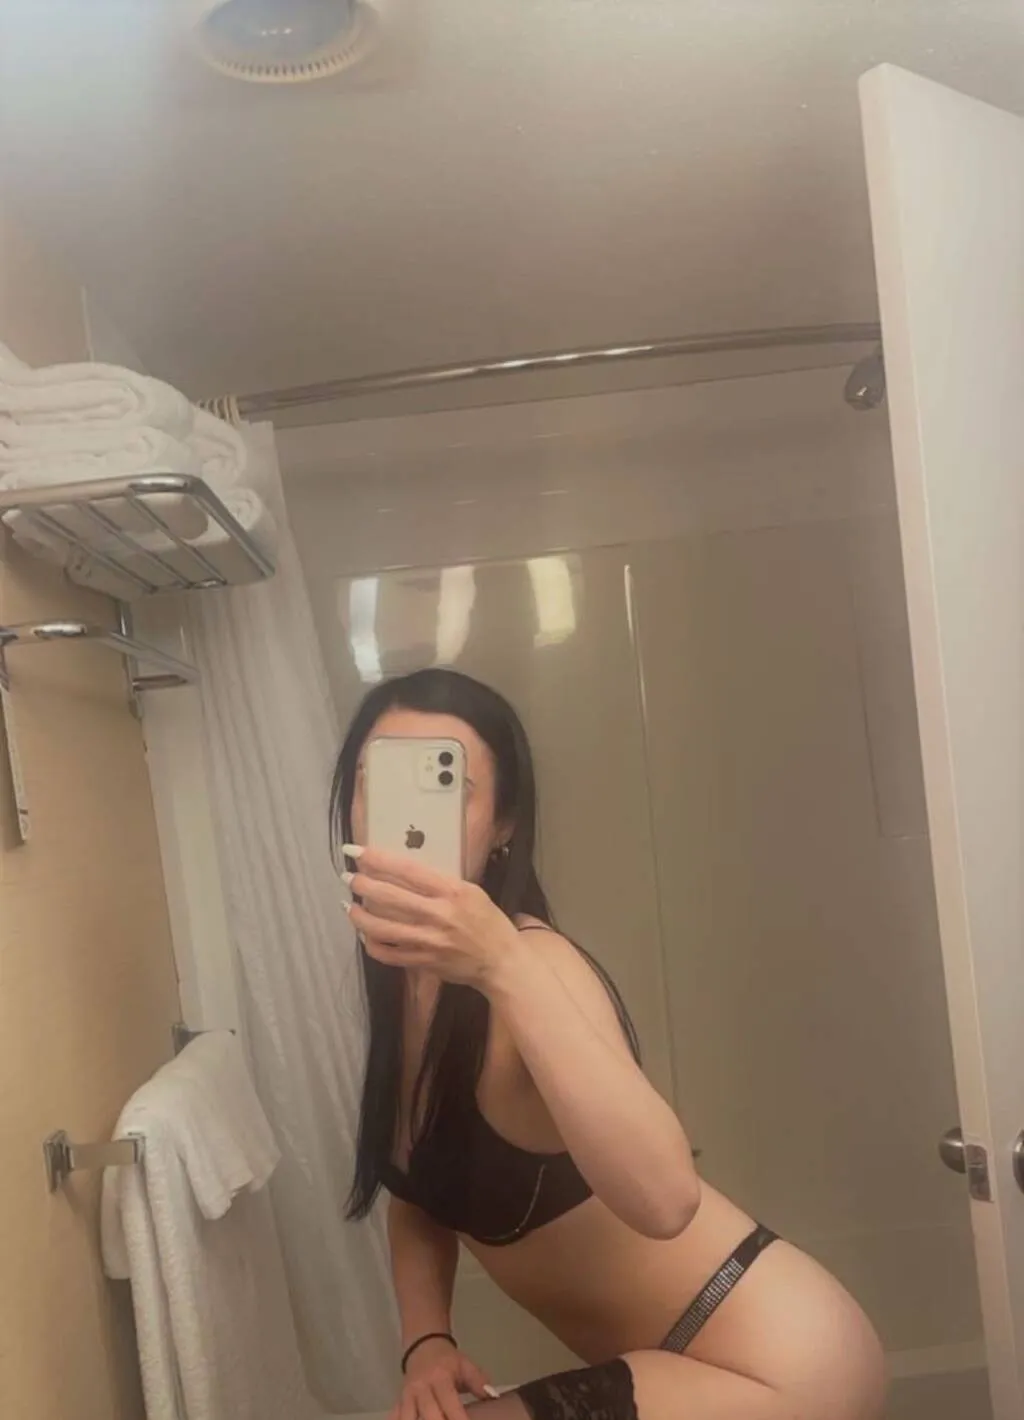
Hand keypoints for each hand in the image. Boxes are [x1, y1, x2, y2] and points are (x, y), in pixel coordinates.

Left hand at [342, 845, 521, 989]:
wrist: (500, 961)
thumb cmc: (487, 921)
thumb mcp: (470, 891)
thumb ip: (439, 882)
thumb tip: (402, 871)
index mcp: (452, 891)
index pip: (407, 870)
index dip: (377, 858)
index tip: (356, 851)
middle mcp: (438, 915)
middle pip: (389, 897)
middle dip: (362, 884)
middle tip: (348, 876)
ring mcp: (429, 942)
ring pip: (381, 928)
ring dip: (359, 915)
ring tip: (349, 905)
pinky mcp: (423, 963)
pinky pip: (387, 954)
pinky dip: (371, 944)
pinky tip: (365, 934)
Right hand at [393, 1338, 493, 1419]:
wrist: (423, 1347)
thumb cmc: (448, 1361)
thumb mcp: (466, 1366)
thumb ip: (479, 1382)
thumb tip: (492, 1396)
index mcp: (440, 1379)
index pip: (450, 1403)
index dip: (458, 1419)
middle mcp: (421, 1389)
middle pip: (429, 1415)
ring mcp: (407, 1397)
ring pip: (408, 1418)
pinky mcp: (398, 1403)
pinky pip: (395, 1416)